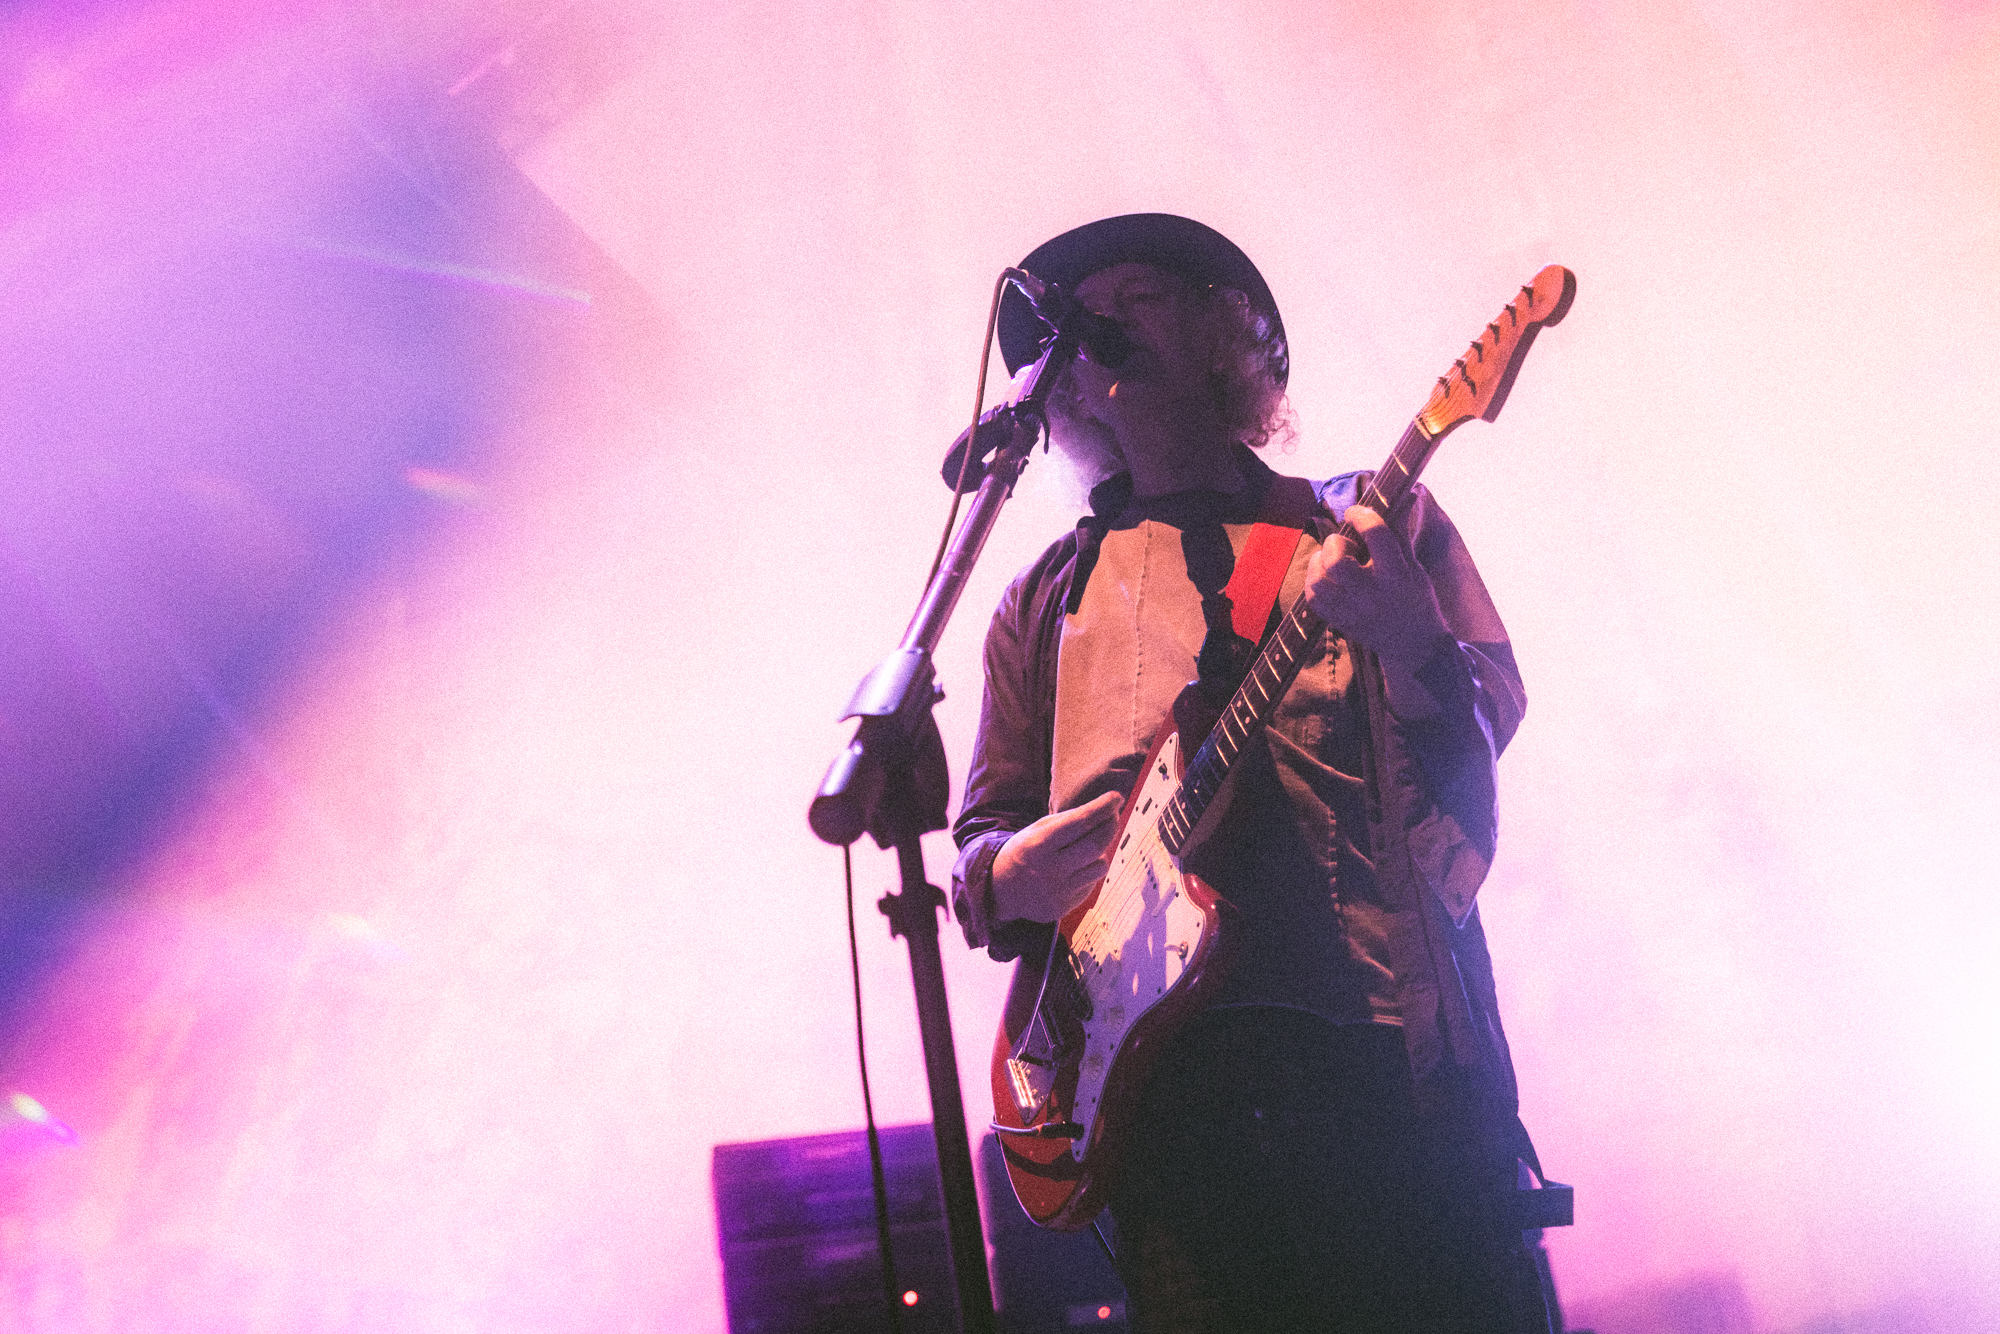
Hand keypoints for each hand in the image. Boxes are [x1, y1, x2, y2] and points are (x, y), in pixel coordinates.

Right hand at [991, 791, 1123, 923]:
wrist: (1000, 890)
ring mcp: (1058, 891)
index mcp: (1039, 844)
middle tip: (1114, 815)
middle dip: (1111, 825)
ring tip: (1089, 845)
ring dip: (1101, 851)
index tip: (1116, 797)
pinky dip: (1089, 871)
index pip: (1080, 823)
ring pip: (1100, 865)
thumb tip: (1106, 810)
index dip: (1102, 808)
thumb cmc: (1025, 851)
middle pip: (1096, 844)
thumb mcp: (1037, 830)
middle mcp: (1050, 869)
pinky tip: (1075, 868)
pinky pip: (1091, 883)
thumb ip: (1068, 821)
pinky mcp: (1064, 907)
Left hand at [1304, 505, 1451, 716]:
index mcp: (1397, 576)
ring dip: (1319, 562)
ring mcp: (1353, 612)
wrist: (1414, 646)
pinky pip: (1314, 599)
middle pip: (1337, 562)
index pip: (1376, 535)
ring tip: (1330, 559)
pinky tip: (1326, 576)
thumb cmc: (1417, 599)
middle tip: (1343, 543)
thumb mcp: (1414, 566)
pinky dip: (1314, 582)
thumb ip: (1402, 531)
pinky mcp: (1340, 623)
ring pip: (1319, 581)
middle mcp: (1373, 595)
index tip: (1355, 511)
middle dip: (1335, 543)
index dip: (1361, 515)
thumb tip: (1408, 493)